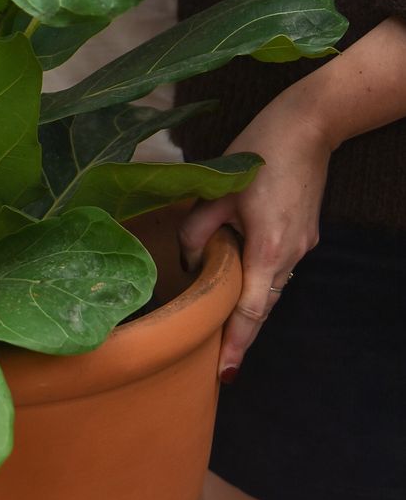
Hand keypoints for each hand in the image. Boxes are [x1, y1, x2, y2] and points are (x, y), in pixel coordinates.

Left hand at [177, 89, 332, 381]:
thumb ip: (197, 230)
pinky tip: (240, 277)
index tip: (225, 373)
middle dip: (240, 332)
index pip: (251, 310)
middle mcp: (291, 255)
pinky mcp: (306, 234)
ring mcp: (303, 246)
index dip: (236, 342)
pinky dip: (260, 280)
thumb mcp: (216, 190)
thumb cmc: (259, 151)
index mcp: (268, 248)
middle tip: (216, 359)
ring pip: (271, 288)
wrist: (309, 126)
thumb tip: (190, 263)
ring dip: (249, 305)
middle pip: (262, 305)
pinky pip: (279, 268)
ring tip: (222, 324)